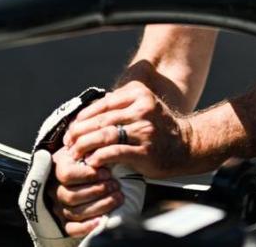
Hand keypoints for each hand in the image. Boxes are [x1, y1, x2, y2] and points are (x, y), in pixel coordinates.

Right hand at [47, 145, 123, 236]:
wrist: (78, 171)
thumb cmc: (86, 157)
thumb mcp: (85, 146)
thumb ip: (88, 144)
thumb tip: (97, 139)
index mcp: (57, 168)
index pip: (66, 175)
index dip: (88, 175)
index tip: (107, 172)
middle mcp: (54, 188)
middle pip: (71, 195)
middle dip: (98, 191)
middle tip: (116, 186)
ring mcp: (58, 206)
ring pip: (74, 212)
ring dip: (100, 206)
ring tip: (118, 197)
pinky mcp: (64, 221)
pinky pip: (72, 228)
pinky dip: (87, 226)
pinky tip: (102, 220)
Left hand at [63, 81, 194, 178]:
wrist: (187, 146)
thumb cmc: (158, 129)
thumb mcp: (142, 107)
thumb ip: (119, 107)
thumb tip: (84, 116)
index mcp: (138, 94)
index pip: (101, 104)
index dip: (82, 118)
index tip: (71, 129)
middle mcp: (142, 108)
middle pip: (99, 120)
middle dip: (79, 133)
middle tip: (68, 143)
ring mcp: (144, 129)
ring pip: (103, 135)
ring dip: (84, 145)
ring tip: (75, 153)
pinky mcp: (145, 150)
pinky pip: (114, 152)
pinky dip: (99, 157)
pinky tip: (91, 162)